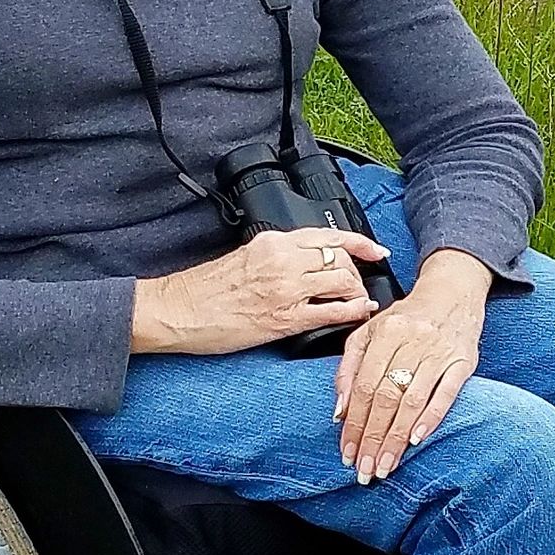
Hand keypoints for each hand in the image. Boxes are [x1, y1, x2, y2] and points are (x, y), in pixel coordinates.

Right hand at [131, 225, 392, 356]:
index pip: (329, 235)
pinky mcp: (283, 319)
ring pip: (342, 283)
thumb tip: (306, 262)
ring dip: (358, 293)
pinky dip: (352, 313)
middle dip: (357, 274)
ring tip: (359, 302)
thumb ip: (277, 254)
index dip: (360, 243)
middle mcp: (282, 260)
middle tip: (360, 286)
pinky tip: (357, 315)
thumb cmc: (205, 288)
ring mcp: (285, 290)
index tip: (376, 251)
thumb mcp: (245, 256)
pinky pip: (331, 313)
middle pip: (340, 260)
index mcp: (273, 241)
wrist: (178, 310)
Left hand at [334, 251, 491, 482]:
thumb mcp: (370, 331)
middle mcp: (411, 341)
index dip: (354, 423)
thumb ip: (349, 368)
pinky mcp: (464, 360)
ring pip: (413, 400)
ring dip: (397, 437)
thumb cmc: (407, 317)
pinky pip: (447, 393)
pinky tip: (416, 440)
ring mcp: (439, 351)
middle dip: (372, 438)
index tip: (347, 452)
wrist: (453, 292)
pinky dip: (431, 417)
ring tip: (386, 464)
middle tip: (365, 469)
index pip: (363, 386)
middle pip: (386, 397)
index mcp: (385, 333)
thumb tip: (340, 411)